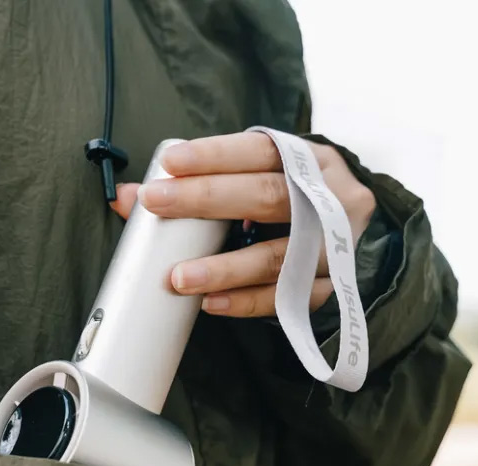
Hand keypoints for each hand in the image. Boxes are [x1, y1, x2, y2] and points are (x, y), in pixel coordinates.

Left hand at [109, 132, 375, 316]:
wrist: (351, 236)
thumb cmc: (290, 202)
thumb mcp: (259, 180)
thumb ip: (199, 184)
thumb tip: (125, 198)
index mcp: (310, 161)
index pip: (259, 151)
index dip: (215, 156)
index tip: (169, 163)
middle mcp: (331, 198)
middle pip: (267, 196)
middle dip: (206, 199)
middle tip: (156, 204)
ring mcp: (336, 246)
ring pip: (278, 256)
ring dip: (224, 267)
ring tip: (179, 277)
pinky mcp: (332, 287)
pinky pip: (286, 300)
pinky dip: (245, 302)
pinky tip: (210, 303)